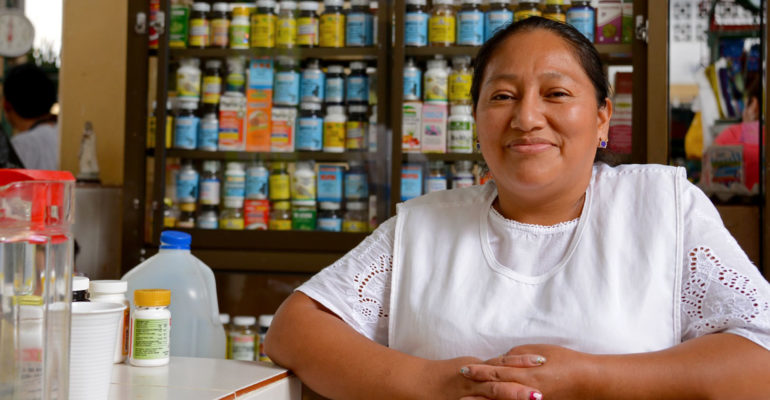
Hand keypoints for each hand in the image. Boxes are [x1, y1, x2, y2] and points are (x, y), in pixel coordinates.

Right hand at [421, 355, 545, 399]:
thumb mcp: (469, 367)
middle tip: (542, 388)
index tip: (543, 361)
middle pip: (500, 380)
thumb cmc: (446, 375)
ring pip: (493, 393)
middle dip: (521, 385)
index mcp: (479, 368)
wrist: (419, 381)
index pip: (503, 363)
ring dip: (512, 396)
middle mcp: (474, 379)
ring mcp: (468, 391)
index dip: (522, 362)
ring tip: (533, 399)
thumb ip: (488, 369)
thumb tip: (509, 365)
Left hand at [459, 344, 597, 399]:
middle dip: (477, 389)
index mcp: (526, 373)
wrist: (587, 381)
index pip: (497, 371)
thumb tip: (500, 360)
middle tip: (459, 388)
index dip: (479, 371)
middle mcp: (527, 390)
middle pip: (496, 390)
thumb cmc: (564, 361)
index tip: (464, 369)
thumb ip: (517, 357)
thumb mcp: (539, 351)